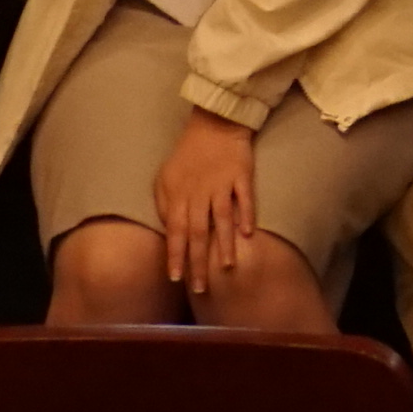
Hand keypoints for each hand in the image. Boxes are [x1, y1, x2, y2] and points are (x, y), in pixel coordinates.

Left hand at [156, 109, 265, 294]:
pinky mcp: (241, 176)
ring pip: (221, 219)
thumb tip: (169, 231)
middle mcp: (199, 194)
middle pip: (198, 233)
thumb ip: (165, 205)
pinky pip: (244, 198)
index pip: (175, 232)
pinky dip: (246, 215)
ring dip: (223, 244)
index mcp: (178, 195)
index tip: (176, 279)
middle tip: (200, 287)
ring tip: (226, 267)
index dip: (175, 255)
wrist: (214, 124)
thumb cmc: (187, 155)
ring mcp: (221, 185)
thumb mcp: (165, 178)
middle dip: (198, 262)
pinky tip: (248, 234)